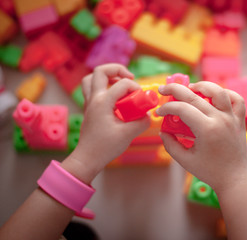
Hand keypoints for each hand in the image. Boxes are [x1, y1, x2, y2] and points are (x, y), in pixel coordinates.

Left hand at [62, 64, 149, 182]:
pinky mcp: (89, 109)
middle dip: (117, 69)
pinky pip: (91, 89)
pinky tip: (114, 97)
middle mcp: (94, 99)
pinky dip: (102, 87)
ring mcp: (89, 103)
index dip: (135, 87)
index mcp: (103, 102)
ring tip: (119, 82)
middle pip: (100, 71)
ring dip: (106, 76)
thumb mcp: (128, 134)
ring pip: (91, 78)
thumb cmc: (105, 147)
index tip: (142, 98)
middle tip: (129, 77)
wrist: (87, 158)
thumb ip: (142, 122)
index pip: (121, 84)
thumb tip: (148, 114)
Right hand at [156, 82, 246, 192]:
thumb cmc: (209, 172)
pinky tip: (214, 96)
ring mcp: (232, 118)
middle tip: (163, 89)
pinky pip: (237, 100)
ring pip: (219, 91)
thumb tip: (162, 130)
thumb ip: (170, 144)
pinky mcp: (240, 120)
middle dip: (175, 89)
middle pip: (195, 95)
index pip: (182, 109)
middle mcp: (221, 119)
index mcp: (207, 129)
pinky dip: (226, 93)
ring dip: (202, 85)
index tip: (159, 112)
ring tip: (191, 88)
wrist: (234, 180)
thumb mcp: (185, 160)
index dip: (167, 108)